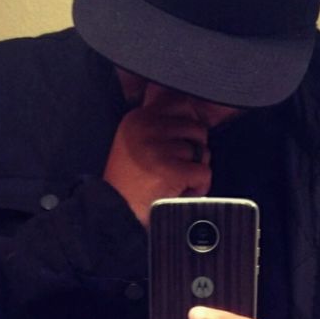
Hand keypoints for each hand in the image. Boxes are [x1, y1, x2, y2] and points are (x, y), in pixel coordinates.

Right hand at [104, 82, 211, 225]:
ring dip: (194, 171)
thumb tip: (192, 110)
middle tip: (175, 169)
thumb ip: (158, 124)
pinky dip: (198, 187)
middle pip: (197, 128)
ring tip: (172, 183)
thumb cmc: (130, 184)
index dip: (188, 128)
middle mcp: (146, 128)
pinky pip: (204, 172)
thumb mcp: (135, 143)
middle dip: (194, 151)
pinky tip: (179, 193)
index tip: (178, 146)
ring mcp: (157, 148)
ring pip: (202, 151)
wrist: (116, 214)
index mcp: (138, 118)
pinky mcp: (170, 169)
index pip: (181, 104)